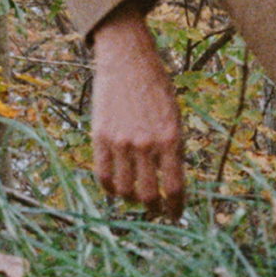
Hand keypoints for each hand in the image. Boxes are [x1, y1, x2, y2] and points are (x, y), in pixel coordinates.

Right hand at [89, 6, 185, 216]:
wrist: (128, 61)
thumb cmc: (157, 89)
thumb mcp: (174, 117)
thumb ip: (173, 149)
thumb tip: (171, 184)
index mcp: (171, 138)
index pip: (175, 187)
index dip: (176, 207)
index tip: (176, 215)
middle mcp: (146, 143)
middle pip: (148, 195)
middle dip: (154, 208)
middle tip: (156, 211)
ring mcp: (121, 142)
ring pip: (124, 190)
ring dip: (132, 201)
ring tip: (137, 199)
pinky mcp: (100, 137)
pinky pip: (102, 176)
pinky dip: (110, 189)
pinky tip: (117, 189)